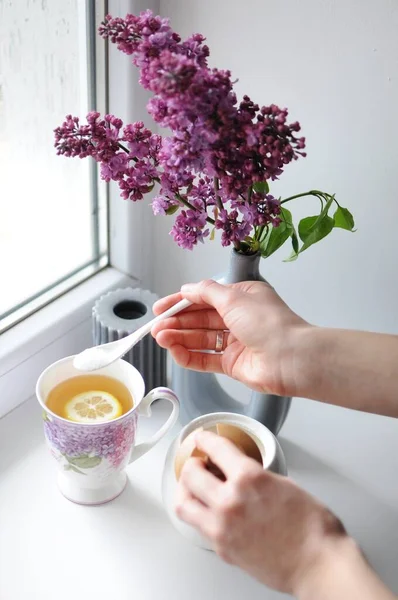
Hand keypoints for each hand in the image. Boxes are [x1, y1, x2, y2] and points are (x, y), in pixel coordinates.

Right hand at [152, 279, 308, 396]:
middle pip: (200, 319)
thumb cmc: (270, 324)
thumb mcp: (234, 297)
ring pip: (200, 339)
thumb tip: (187, 289)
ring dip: (179, 338)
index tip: (161, 308)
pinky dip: (189, 356)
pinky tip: (174, 352)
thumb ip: (206, 292)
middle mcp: (238, 318)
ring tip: (160, 338)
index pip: (205, 297)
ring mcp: (235, 342)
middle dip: (177, 322)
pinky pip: (205, 359)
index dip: (181, 302)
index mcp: (242, 297)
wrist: (291, 358)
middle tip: (156, 327)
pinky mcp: (233, 363)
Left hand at [176, 431, 348, 595]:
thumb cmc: (312, 527)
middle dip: (192, 464)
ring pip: (184, 503)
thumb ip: (256, 475)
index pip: (215, 449)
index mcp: (249, 478)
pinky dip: (199, 514)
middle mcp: (230, 501)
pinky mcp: (222, 548)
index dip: (205, 440)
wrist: (318, 564)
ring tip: (193, 488)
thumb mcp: (284, 484)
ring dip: (185, 491)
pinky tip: (208, 510)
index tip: (201, 439)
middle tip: (197, 463)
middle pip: (191, 474)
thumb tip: (240, 472)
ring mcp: (222, 527)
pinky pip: (198, 526)